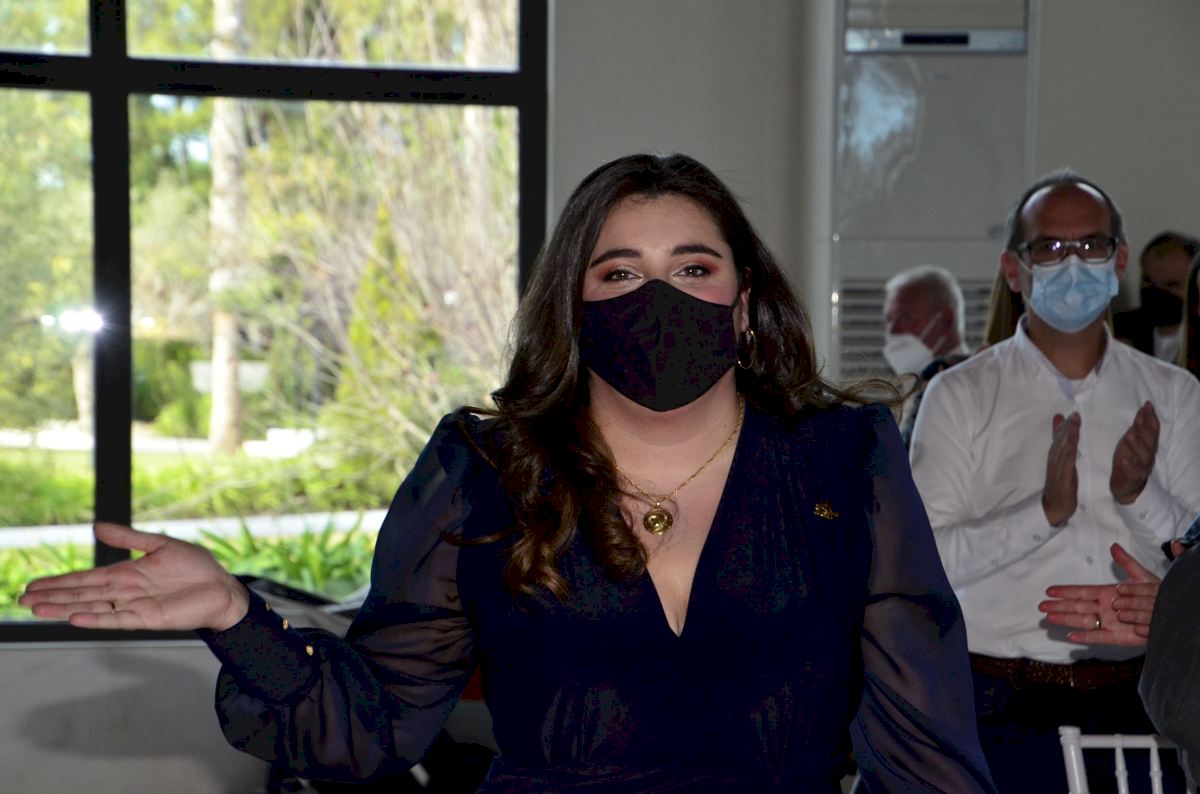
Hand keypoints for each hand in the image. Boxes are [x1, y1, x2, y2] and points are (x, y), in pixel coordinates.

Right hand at [18, 522, 248, 631]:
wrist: (222, 587)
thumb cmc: (196, 568)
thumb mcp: (160, 545)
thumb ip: (129, 538)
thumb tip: (97, 527)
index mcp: (126, 574)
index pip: (85, 578)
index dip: (59, 581)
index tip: (33, 585)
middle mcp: (125, 591)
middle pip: (81, 593)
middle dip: (52, 596)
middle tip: (22, 599)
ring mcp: (134, 606)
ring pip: (91, 607)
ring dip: (64, 608)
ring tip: (37, 609)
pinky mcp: (147, 618)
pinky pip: (116, 619)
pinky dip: (95, 618)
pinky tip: (75, 617)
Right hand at [1039, 542, 1160, 645]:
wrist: (1172, 615)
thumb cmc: (1158, 596)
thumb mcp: (1142, 576)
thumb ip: (1127, 562)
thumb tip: (1114, 546)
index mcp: (1108, 593)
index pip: (1082, 592)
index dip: (1066, 591)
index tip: (1050, 591)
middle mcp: (1105, 608)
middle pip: (1077, 607)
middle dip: (1059, 607)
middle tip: (1041, 606)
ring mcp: (1110, 623)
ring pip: (1083, 621)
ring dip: (1066, 620)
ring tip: (1049, 619)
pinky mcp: (1118, 637)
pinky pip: (1099, 637)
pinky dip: (1085, 637)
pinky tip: (1071, 637)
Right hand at [1043, 412, 1079, 525]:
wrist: (1054, 507)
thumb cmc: (1059, 486)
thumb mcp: (1062, 466)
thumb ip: (1063, 451)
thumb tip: (1064, 444)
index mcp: (1056, 456)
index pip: (1060, 438)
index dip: (1065, 426)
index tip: (1072, 413)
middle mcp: (1054, 459)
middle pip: (1060, 440)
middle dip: (1067, 427)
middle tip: (1074, 414)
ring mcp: (1057, 467)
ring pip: (1063, 448)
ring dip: (1068, 435)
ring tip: (1074, 423)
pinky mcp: (1062, 476)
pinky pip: (1066, 462)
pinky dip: (1068, 451)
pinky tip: (1071, 443)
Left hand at [1110, 401, 1158, 503]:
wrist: (1124, 486)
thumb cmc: (1128, 460)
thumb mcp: (1130, 442)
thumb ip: (1137, 428)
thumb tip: (1142, 410)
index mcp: (1148, 446)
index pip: (1153, 430)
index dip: (1151, 418)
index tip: (1147, 404)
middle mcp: (1148, 457)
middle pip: (1151, 443)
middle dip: (1146, 430)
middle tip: (1139, 419)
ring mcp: (1142, 469)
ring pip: (1144, 458)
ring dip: (1137, 446)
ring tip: (1129, 436)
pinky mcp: (1133, 479)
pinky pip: (1133, 474)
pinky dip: (1129, 467)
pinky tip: (1124, 460)